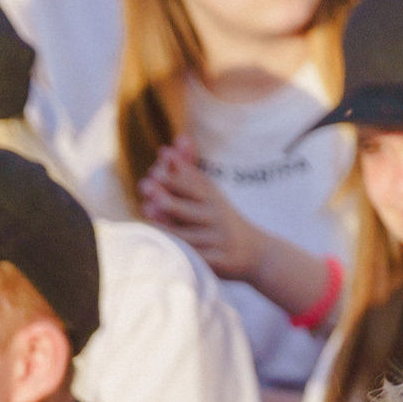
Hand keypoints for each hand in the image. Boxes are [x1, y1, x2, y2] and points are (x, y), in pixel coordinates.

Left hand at [136, 139, 260, 283]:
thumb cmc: (223, 221)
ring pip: (189, 234)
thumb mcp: (212, 194)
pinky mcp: (219, 262)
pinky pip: (197, 259)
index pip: (194, 184)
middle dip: (168, 194)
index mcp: (213, 198)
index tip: (159, 161)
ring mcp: (218, 240)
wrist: (257, 253)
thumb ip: (191, 171)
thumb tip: (178, 139)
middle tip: (145, 184)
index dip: (176, 173)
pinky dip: (182, 254)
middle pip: (190, 205)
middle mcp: (216, 217)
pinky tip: (164, 247)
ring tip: (148, 210)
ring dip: (168, 222)